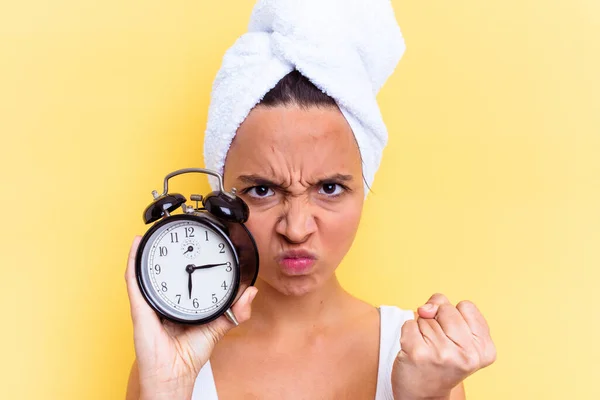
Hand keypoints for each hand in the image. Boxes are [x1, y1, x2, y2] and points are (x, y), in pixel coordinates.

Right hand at [125, 236, 257, 399]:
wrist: (174, 374)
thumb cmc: (189, 355)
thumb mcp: (217, 328)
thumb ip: (235, 311)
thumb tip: (251, 293)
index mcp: (180, 302)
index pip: (183, 276)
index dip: (188, 258)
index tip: (198, 242)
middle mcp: (164, 299)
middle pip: (164, 270)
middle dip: (168, 250)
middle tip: (176, 231)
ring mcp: (150, 302)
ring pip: (147, 272)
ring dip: (149, 251)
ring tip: (154, 232)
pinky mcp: (140, 308)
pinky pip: (134, 282)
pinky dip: (133, 262)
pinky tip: (135, 246)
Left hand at [392, 294, 495, 399]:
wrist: (424, 395)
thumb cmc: (442, 361)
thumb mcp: (459, 337)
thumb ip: (447, 311)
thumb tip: (426, 308)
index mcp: (484, 349)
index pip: (466, 305)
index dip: (455, 316)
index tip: (454, 337)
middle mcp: (466, 353)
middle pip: (445, 308)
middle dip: (437, 319)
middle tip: (439, 344)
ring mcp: (442, 353)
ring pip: (425, 316)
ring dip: (422, 328)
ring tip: (428, 349)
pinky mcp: (418, 353)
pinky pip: (408, 323)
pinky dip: (408, 332)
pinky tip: (415, 350)